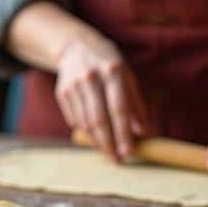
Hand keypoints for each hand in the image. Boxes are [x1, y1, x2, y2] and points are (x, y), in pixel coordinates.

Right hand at [54, 34, 152, 160]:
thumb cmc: (108, 63)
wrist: (76, 46)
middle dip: (108, 144)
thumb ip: (136, 104)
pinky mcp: (62, 92)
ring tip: (107, 152)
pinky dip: (85, 132)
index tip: (128, 151)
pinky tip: (94, 138)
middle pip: (98, 119)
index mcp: (112, 71)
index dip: (123, 133)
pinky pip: (74, 119)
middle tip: (116, 160)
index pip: (118, 109)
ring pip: (84, 123)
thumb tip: (145, 132)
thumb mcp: (127, 75)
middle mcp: (91, 78)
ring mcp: (73, 85)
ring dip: (97, 142)